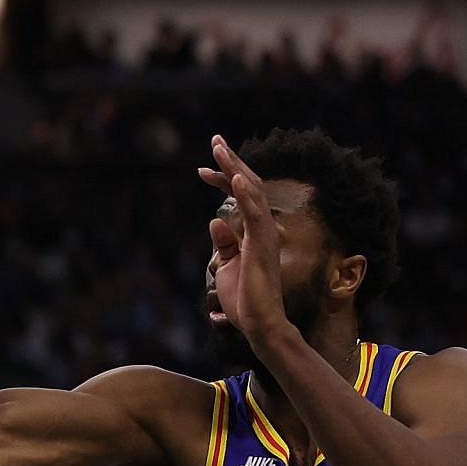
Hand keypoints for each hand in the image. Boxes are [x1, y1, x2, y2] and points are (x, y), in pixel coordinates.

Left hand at [200, 135, 289, 343]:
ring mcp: (264, 236)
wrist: (258, 323)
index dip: (223, 180)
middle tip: (215, 141)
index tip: (201, 169)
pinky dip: (247, 195)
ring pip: (254, 193)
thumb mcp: (227, 265)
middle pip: (249, 187)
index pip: (240, 197)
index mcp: (254, 233)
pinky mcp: (261, 247)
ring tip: (220, 149)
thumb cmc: (245, 299)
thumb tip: (215, 221)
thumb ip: (224, 243)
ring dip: (236, 169)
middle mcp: (262, 229)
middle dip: (231, 162)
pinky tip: (237, 178)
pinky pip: (256, 216)